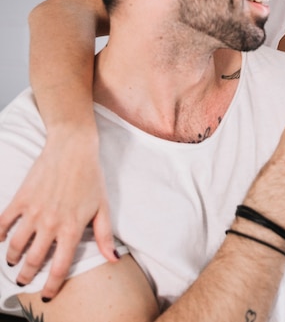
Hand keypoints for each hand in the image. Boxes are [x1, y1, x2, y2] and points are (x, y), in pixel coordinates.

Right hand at [0, 130, 116, 299]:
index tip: (47, 294)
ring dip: (13, 257)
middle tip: (25, 280)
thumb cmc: (91, 178)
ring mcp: (33, 212)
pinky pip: (4, 222)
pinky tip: (2, 238)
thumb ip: (105, 236)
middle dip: (28, 275)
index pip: (60, 266)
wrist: (72, 149)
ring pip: (16, 245)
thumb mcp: (103, 208)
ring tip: (14, 262)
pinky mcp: (21, 199)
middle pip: (34, 260)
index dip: (52, 285)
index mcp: (72, 229)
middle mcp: (50, 224)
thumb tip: (113, 259)